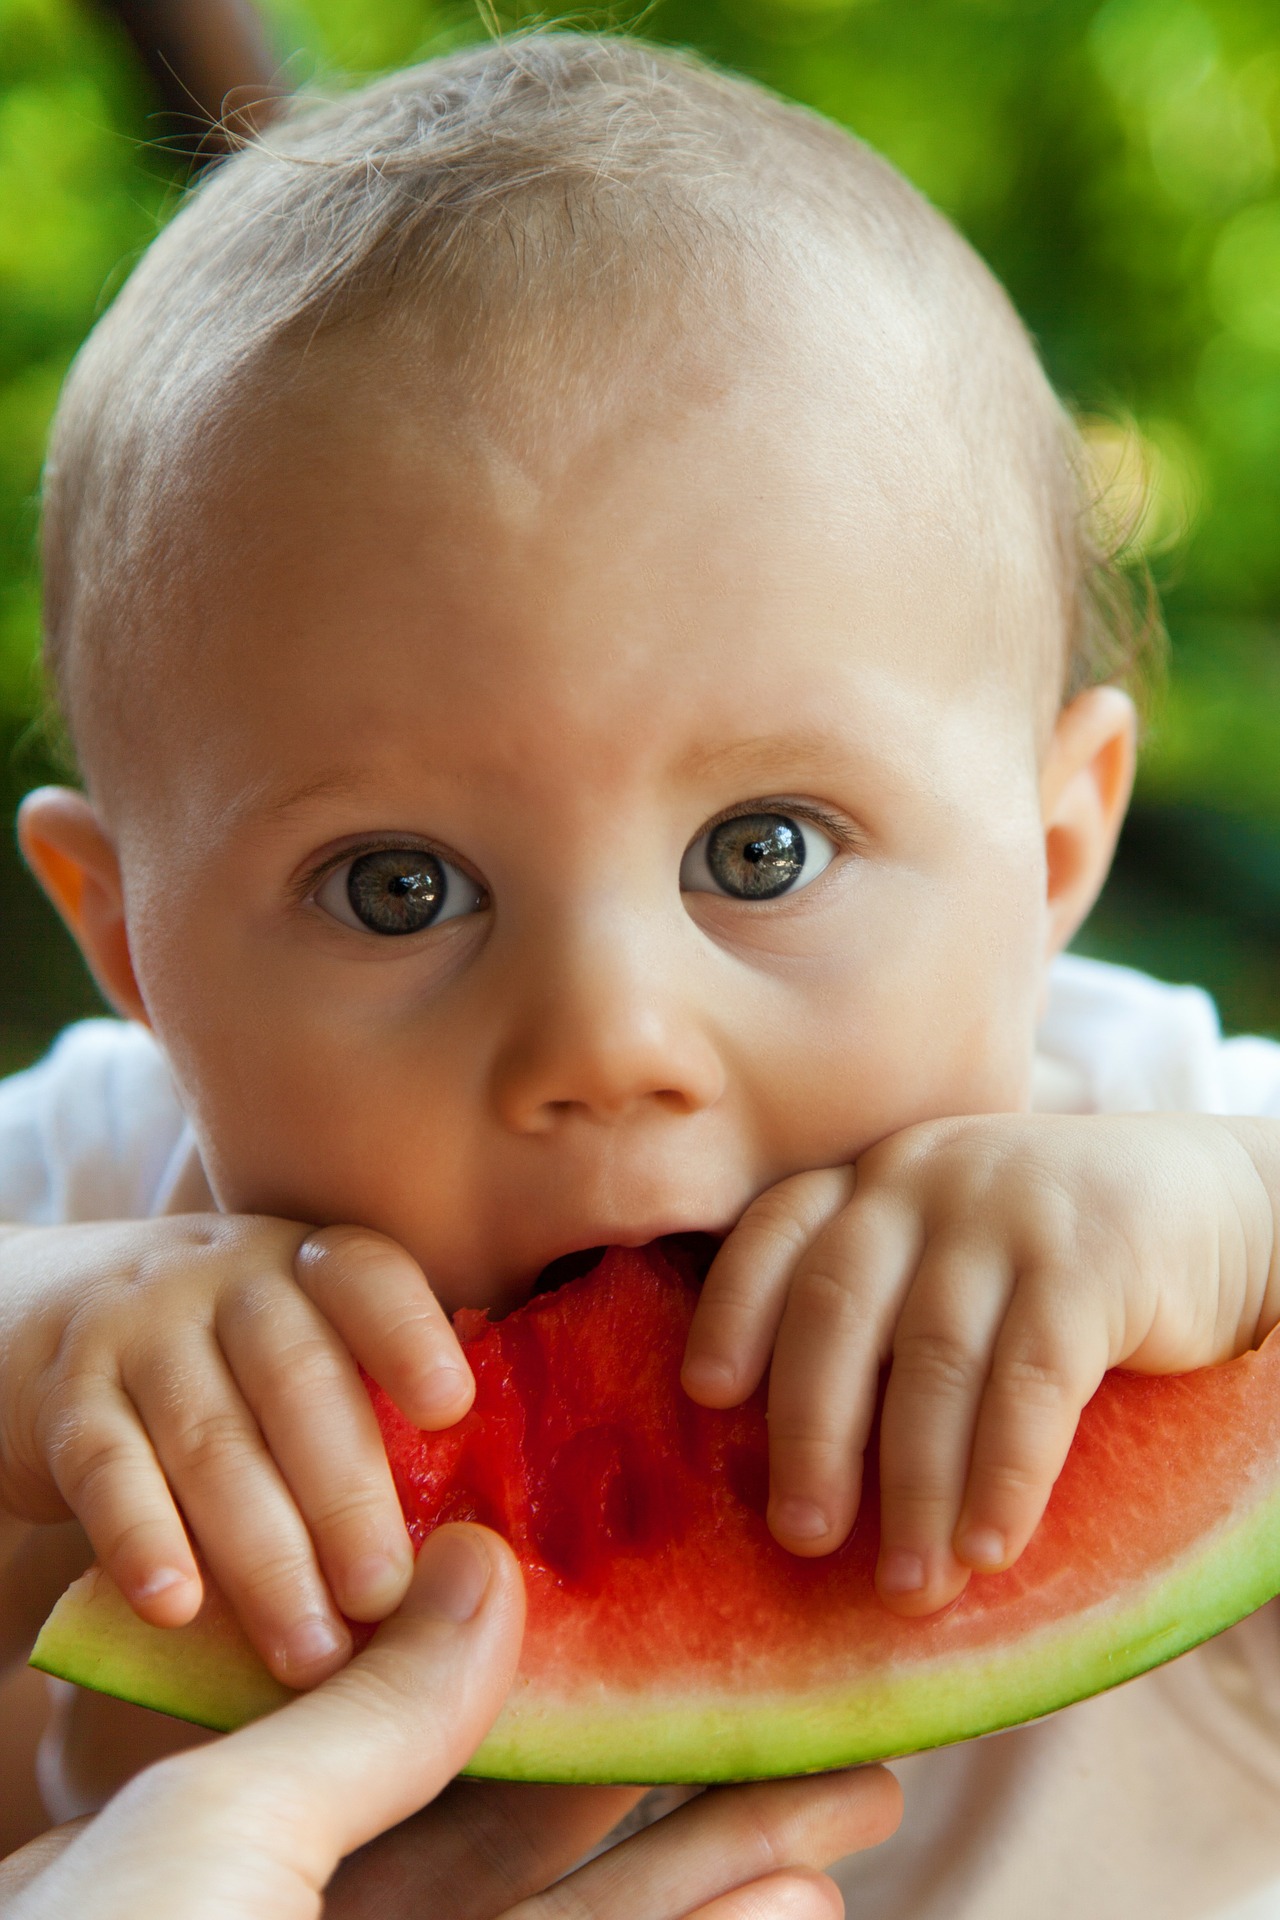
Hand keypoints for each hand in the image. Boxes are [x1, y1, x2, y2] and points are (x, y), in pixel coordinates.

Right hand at [0, 1217, 472, 1684]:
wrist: (41, 1315)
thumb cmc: (223, 1359)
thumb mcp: (296, 1337)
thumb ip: (373, 1405)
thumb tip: (481, 1551)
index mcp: (311, 1265)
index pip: (366, 1277)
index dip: (409, 1336)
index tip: (451, 1409)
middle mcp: (230, 1279)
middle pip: (296, 1381)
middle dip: (346, 1496)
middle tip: (384, 1600)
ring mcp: (141, 1330)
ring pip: (211, 1440)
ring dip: (265, 1555)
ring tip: (310, 1654)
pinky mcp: (67, 1396)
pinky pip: (108, 1468)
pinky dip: (143, 1539)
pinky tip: (177, 1608)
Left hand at [0, 1523, 901, 1919]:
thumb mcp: (213, 1835)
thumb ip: (367, 1719)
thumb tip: (486, 1566)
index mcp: (259, 1857)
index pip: (441, 1743)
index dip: (572, 1674)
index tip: (679, 1607)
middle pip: (552, 1839)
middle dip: (690, 1773)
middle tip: (817, 1705)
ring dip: (729, 1872)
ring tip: (851, 1798)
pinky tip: (793, 1904)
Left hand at [682, 1112, 1279, 1614]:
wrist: (1217, 1201)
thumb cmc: (1055, 1256)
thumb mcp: (954, 1249)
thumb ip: (881, 1309)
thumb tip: (794, 1464)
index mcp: (875, 1178)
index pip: (778, 1229)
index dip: (733, 1308)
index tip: (705, 1394)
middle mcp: (923, 1178)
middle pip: (836, 1306)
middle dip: (811, 1431)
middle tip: (801, 1536)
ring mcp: (1005, 1211)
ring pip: (934, 1360)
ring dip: (915, 1486)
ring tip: (909, 1584)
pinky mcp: (1091, 1259)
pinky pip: (1031, 1380)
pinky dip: (1004, 1473)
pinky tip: (990, 1547)